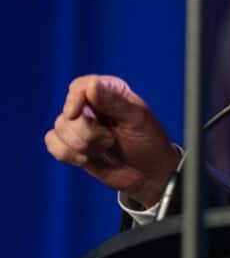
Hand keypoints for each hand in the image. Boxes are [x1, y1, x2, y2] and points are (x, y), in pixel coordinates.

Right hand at [44, 74, 179, 207]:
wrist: (147, 173)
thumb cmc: (148, 141)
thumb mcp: (137, 120)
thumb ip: (114, 102)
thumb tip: (91, 85)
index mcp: (111, 91)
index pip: (80, 86)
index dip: (74, 100)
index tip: (75, 114)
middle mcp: (92, 104)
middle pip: (68, 113)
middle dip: (88, 133)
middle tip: (111, 140)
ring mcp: (80, 124)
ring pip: (59, 129)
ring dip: (83, 145)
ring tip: (105, 148)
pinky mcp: (71, 143)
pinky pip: (52, 143)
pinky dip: (67, 153)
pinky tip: (86, 158)